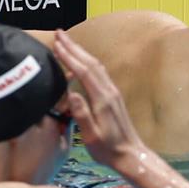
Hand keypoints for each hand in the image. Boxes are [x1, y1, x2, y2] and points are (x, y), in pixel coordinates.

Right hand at [52, 29, 144, 168]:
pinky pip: (99, 73)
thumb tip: (72, 93)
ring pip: (96, 66)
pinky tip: (81, 62)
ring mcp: (113, 93)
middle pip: (90, 63)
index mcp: (102, 99)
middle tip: (59, 33)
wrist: (131, 155)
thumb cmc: (108, 149)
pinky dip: (87, 62)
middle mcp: (109, 92)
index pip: (84, 72)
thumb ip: (82, 115)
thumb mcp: (91, 136)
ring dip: (81, 52)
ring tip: (67, 42)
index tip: (57, 43)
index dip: (70, 56)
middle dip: (74, 47)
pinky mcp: (114, 97)